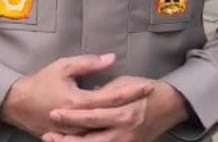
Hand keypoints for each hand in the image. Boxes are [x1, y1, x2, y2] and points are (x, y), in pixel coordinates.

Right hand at [0, 54, 153, 136]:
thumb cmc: (41, 83)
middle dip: (134, 106)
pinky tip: (121, 125)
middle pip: (115, 117)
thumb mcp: (63, 67)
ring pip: (108, 132)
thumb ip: (88, 63)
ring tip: (142, 111)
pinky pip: (96, 139)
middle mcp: (81, 122)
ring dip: (125, 121)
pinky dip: (110, 131)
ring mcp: (77, 133)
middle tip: (150, 98)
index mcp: (79, 103)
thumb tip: (111, 58)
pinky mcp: (73, 138)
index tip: (147, 85)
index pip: (113, 98)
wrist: (18, 105)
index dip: (132, 91)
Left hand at [42, 77, 189, 141]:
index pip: (91, 117)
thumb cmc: (144, 88)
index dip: (71, 116)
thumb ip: (103, 92)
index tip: (53, 113)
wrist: (170, 104)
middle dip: (67, 140)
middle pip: (90, 140)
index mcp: (123, 113)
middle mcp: (124, 132)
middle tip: (48, 135)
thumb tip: (84, 95)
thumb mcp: (123, 83)